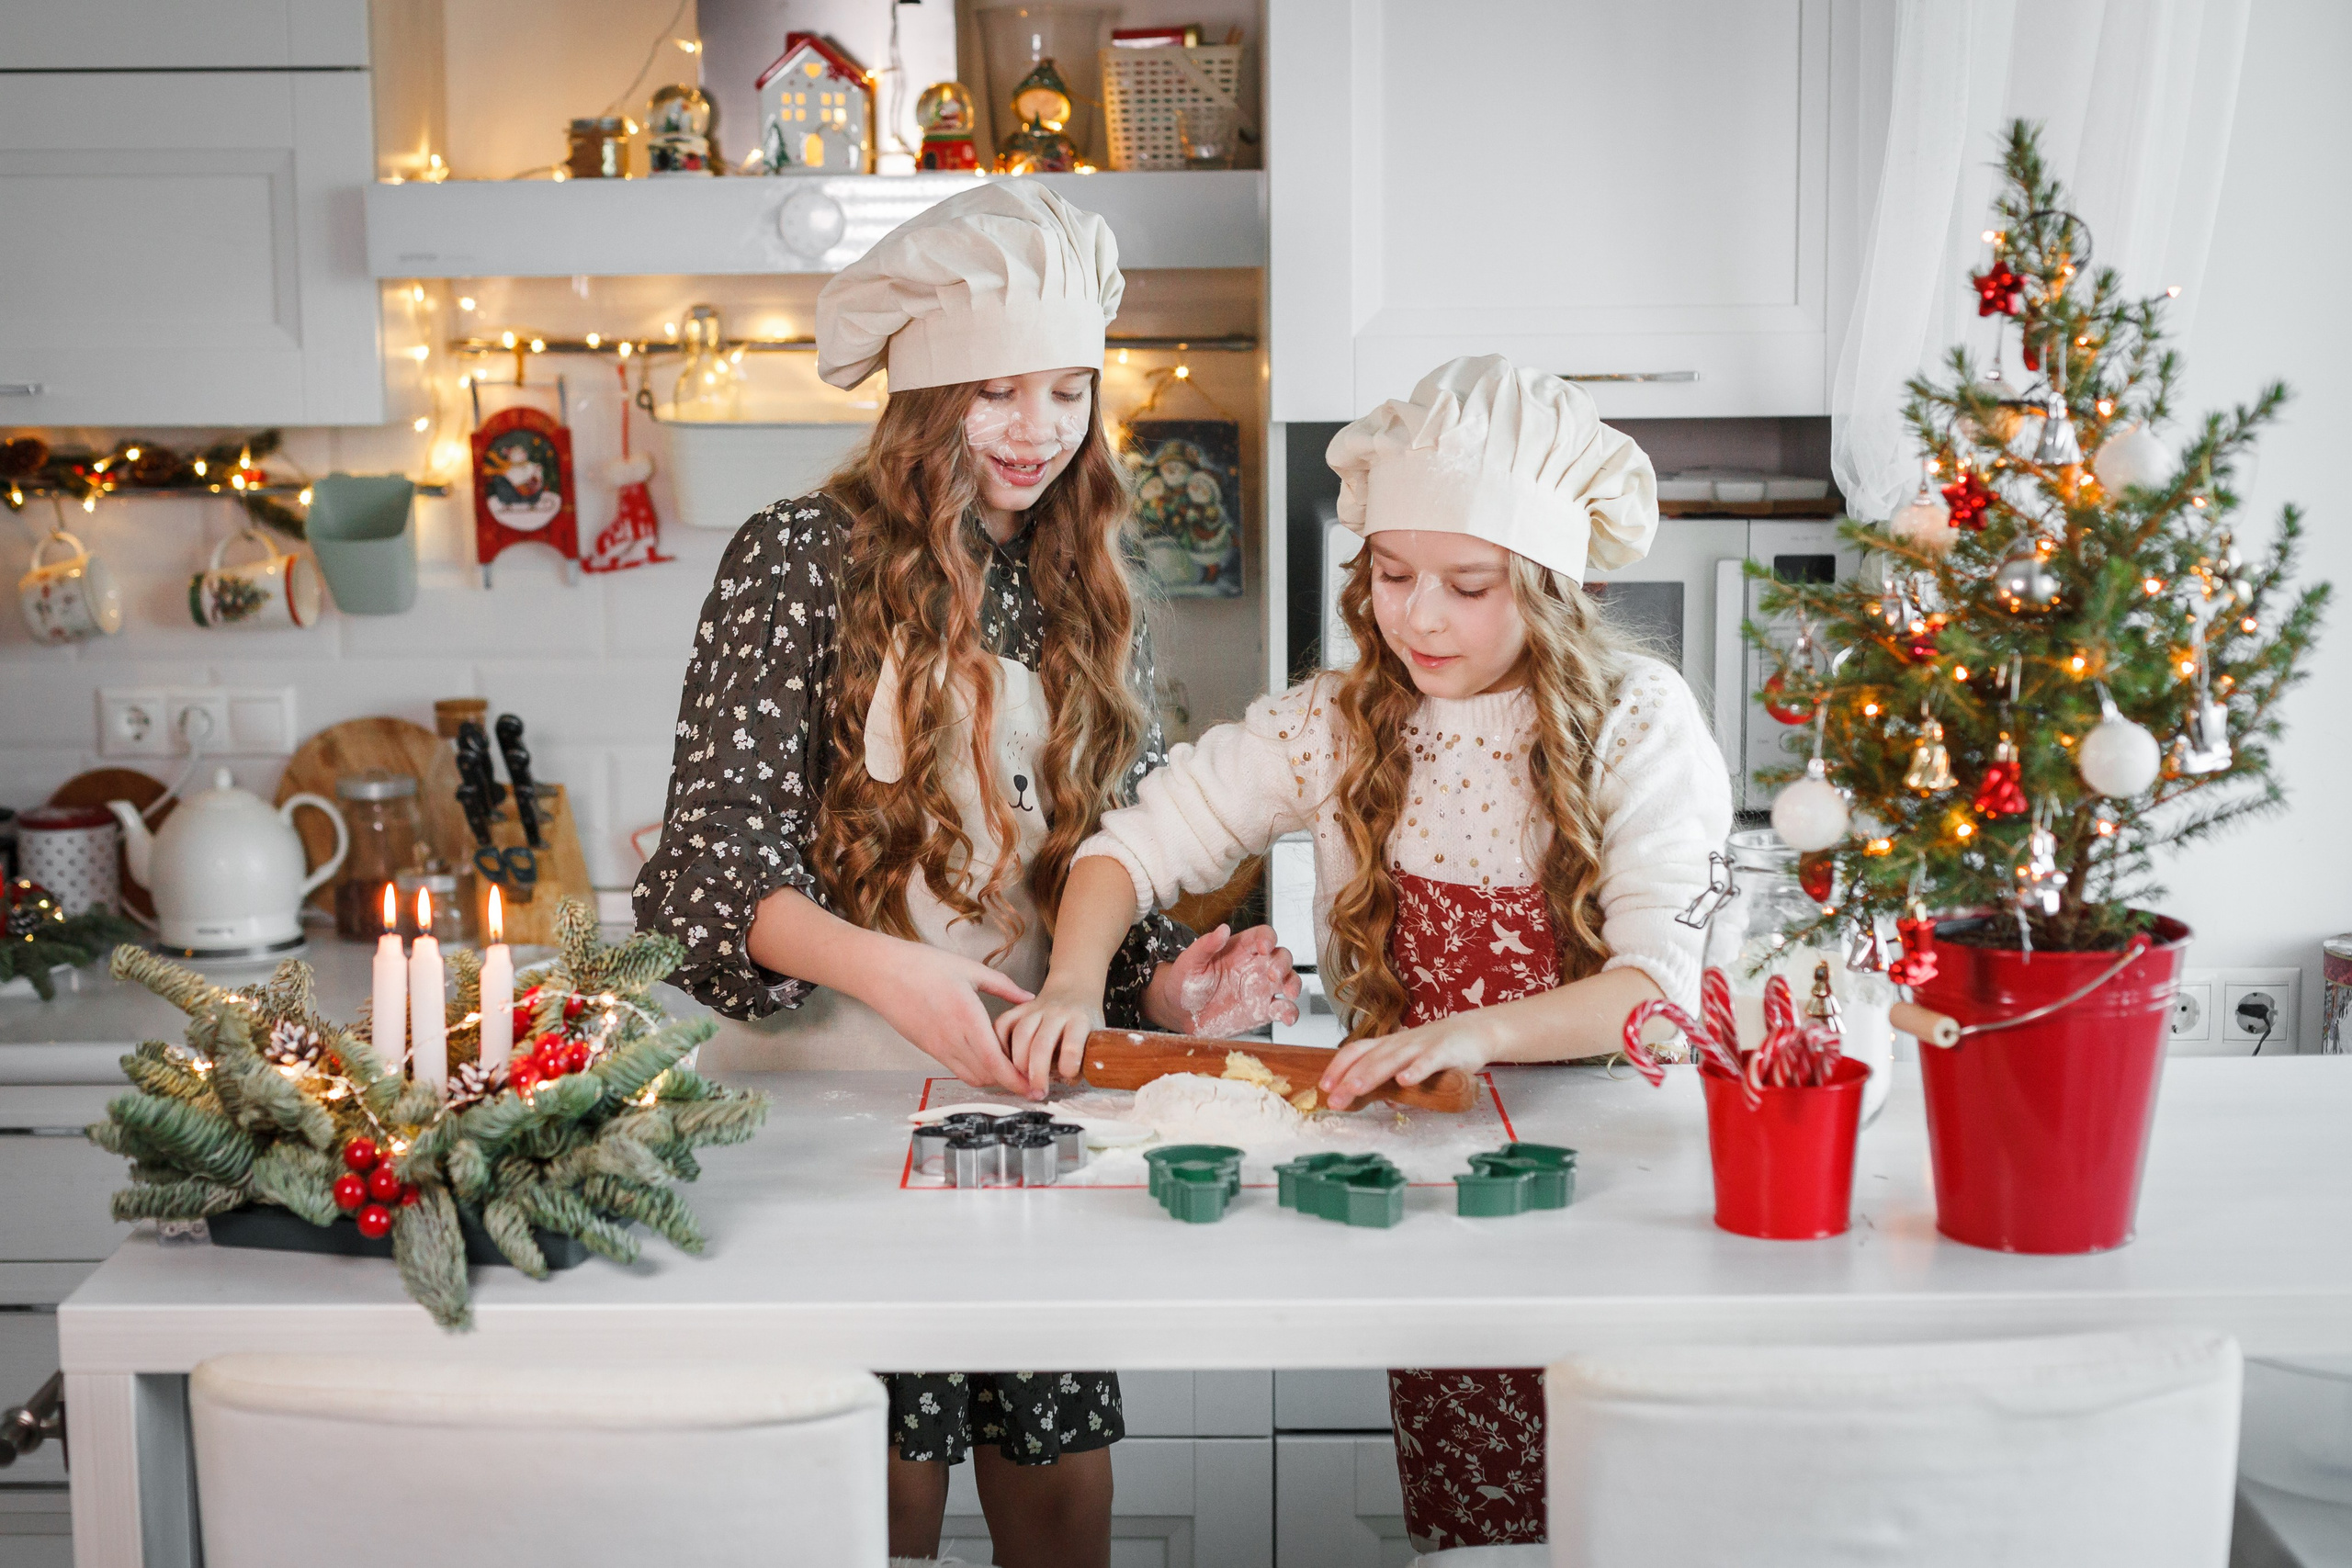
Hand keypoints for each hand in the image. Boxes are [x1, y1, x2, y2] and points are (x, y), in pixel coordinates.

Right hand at [861, 937, 1034, 1095]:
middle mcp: (952, 1039)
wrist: (882, 973)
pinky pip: (957, 1069)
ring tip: (1011, 1071)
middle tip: (1031, 1080)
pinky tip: (986, 1059)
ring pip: (972, 1077)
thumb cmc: (924, 965)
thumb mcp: (970, 968)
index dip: (1016, 1080)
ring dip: (993, 1079)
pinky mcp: (928, 1049)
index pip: (996, 1063)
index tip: (1034, 1087)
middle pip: (987, 1076)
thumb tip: (1029, 997)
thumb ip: (1003, 985)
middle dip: (1011, 1084)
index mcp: (967, 1018)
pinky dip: (976, 1071)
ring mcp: (938, 1047)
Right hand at [994, 982, 1105, 1099]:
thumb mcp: (1096, 1036)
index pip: (1073, 1042)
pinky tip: (1005, 1063)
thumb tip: (1069, 1081)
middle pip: (1041, 1044)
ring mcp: (1034, 1010)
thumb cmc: (1084, 1021)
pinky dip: (1000, 1047)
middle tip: (1038, 1092)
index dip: (1069, 1063)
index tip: (1067, 1077)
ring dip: (1018, 1064)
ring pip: (1019, 1036)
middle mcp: (1056, 1013)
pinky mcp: (1018, 1010)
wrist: (1073, 990)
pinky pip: (1002, 1026)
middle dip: (1037, 1073)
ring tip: (1022, 1081)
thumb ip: (1086, 1059)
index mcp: (1080, 1019)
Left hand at [1144, 924, 1303, 1036]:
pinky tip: (1285, 1017)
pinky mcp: (1263, 1011)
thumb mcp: (1190, 962)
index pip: (1263, 935)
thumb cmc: (1184, 983)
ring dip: (1293, 984)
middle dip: (1283, 964)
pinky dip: (1290, 1012)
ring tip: (1288, 994)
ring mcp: (1261, 989)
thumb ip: (1205, 945)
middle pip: (1282, 956)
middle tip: (1272, 975)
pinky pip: (1284, 1009)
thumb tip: (1222, 929)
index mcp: (1240, 949)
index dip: (1268, 938)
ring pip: (1289, 980)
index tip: (1263, 948)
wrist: (1181, 1013)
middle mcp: (1255, 967)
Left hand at [1318, 1016, 1495, 1111]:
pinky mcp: (1445, 1052)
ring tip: (1356, 1089)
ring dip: (1373, 1074)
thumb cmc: (1438, 1048)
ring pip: (1393, 1059)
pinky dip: (1416, 1071)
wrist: (1475, 1031)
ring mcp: (1422, 1046)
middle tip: (1334, 1100)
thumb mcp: (1408, 1062)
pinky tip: (1406, 1081)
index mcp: (1388, 1045)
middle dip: (1349, 1079)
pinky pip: (1428, 1062)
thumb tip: (1374, 1100)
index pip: (1356, 1052)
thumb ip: (1391, 1080)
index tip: (1325, 1087)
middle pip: (1369, 1059)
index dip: (1338, 1067)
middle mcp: (1400, 1044)